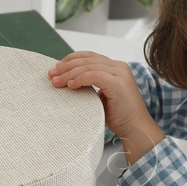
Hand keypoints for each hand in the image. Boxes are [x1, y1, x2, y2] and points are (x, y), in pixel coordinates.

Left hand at [48, 52, 163, 163]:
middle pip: (87, 59)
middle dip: (66, 66)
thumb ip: (90, 86)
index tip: (56, 68)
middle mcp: (119, 67)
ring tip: (56, 81)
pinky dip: (80, 79)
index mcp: (115, 68)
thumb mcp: (101, 96)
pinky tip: (70, 85)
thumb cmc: (119, 116)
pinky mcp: (118, 83)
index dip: (71, 60)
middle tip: (51, 74)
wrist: (135, 128)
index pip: (90, 57)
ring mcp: (119, 74)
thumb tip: (69, 82)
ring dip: (69, 73)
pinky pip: (94, 75)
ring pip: (89, 66)